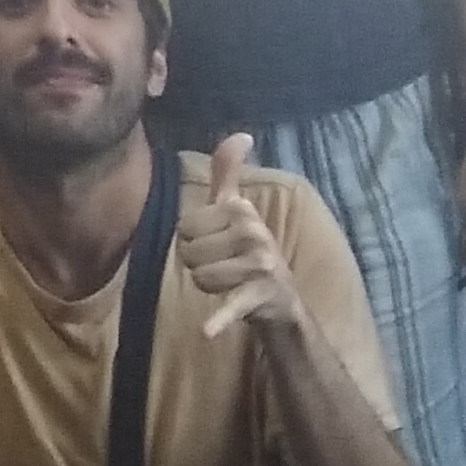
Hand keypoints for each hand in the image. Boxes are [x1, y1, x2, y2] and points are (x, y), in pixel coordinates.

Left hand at [179, 134, 304, 339]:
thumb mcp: (237, 208)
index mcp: (242, 210)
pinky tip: (207, 332)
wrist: (281, 298)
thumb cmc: (249, 248)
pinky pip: (231, 305)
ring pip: (199, 277)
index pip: (184, 227)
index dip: (191, 240)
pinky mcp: (259, 295)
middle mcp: (254, 232)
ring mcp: (260, 264)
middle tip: (222, 266)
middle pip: (188, 253)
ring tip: (228, 283)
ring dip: (207, 286)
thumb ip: (229, 171)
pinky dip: (219, 320)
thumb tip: (241, 133)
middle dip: (197, 264)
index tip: (215, 243)